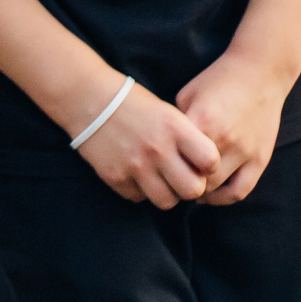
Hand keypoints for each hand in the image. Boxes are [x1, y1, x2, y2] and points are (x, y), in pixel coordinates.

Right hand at [73, 79, 218, 208]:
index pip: (210, 162)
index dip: (209, 166)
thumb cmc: (134, 103)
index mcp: (174, 127)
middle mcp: (157, 149)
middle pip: (192, 190)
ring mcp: (135, 166)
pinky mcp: (116, 177)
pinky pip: (139, 198)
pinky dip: (140, 191)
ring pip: (167, 202)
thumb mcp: (167, 112)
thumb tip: (205, 168)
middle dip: (191, 187)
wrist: (90, 100)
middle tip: (183, 177)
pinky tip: (137, 174)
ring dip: (167, 193)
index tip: (201, 162)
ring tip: (161, 179)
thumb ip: (187, 138)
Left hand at [175, 53, 293, 205]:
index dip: (162, 167)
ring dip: (199, 192)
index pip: (173, 158)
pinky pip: (240, 191)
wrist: (260, 71)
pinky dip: (223, 199)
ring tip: (188, 186)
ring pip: (214, 188)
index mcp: (201, 121)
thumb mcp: (188, 94)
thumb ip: (176, 124)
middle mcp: (223, 140)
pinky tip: (211, 195)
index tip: (156, 168)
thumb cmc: (218, 79)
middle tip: (170, 180)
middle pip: (192, 178)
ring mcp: (244, 152)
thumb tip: (162, 149)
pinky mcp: (260, 159)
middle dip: (178, 182)